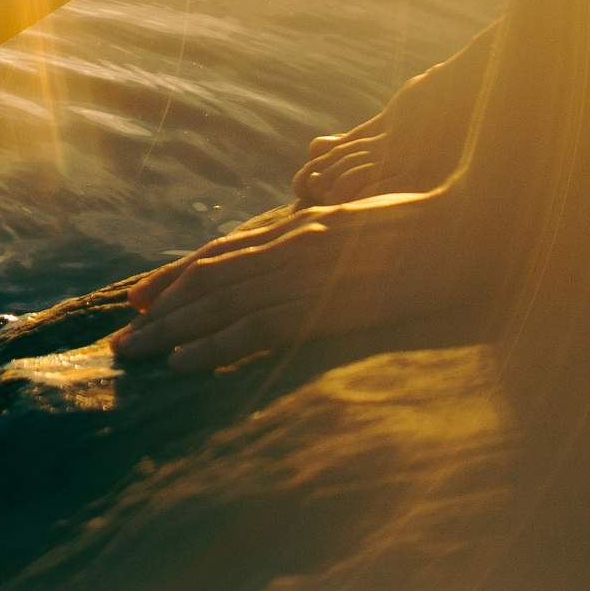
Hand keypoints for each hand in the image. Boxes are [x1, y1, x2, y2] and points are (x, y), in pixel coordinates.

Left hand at [110, 185, 489, 372]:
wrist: (469, 227)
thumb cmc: (430, 229)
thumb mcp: (368, 226)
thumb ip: (332, 235)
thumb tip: (316, 243)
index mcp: (301, 227)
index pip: (224, 252)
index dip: (178, 275)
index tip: (143, 296)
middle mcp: (291, 243)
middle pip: (208, 277)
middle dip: (158, 308)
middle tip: (119, 336)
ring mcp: (304, 272)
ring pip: (217, 302)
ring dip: (168, 330)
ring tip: (130, 354)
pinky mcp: (322, 304)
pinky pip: (253, 329)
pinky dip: (212, 347)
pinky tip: (183, 364)